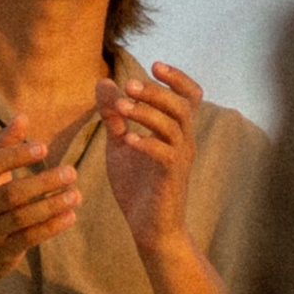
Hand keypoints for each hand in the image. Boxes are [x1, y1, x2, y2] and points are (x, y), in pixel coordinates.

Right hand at [0, 119, 82, 288]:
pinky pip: (29, 238)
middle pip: (11, 194)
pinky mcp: (2, 253)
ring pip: (22, 218)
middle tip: (71, 172)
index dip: (16, 155)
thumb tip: (23, 116)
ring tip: (76, 194)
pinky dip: (51, 227)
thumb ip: (3, 146)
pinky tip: (70, 215)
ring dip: (52, 205)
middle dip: (43, 182)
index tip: (44, 147)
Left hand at [96, 62, 202, 262]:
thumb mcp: (119, 144)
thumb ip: (113, 115)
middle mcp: (184, 142)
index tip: (154, 65)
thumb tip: (103, 82)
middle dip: (155, 92)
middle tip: (128, 85)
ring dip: (147, 113)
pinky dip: (146, 143)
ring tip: (121, 107)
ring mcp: (179, 160)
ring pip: (174, 125)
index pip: (190, 96)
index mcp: (176, 131)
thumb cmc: (137, 186)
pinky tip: (127, 139)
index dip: (177, 77)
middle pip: (181, 105)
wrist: (149, 228)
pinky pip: (165, 154)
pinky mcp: (170, 178)